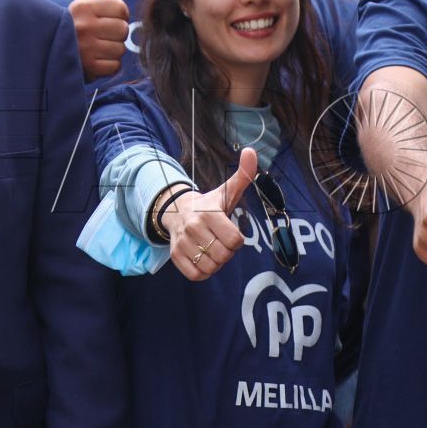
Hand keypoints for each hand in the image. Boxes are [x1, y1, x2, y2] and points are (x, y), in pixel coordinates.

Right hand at [69, 0, 129, 80]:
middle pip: (123, 29)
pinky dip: (108, 66)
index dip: (117, 14)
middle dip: (115, 34)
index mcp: (83, 7)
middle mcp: (83, 26)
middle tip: (100, 36)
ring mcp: (85, 48)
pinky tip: (95, 61)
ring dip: (112, 51)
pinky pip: (114, 66)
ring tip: (96, 48)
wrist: (52, 55)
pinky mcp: (88, 68)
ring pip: (120, 48)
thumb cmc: (74, 25)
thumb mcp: (82, 2)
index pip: (120, 7)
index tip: (105, 19)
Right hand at [157, 148, 256, 280]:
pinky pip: (195, 275)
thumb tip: (251, 152)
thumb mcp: (226, 191)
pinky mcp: (175, 255)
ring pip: (210, 267)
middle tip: (221, 242)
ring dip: (216, 263)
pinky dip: (203, 272)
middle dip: (227, 253)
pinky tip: (203, 260)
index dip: (237, 240)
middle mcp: (193, 227)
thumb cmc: (209, 205)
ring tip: (212, 250)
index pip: (234, 241)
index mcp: (209, 213)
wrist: (177, 212)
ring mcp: (182, 242)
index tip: (231, 233)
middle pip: (223, 256)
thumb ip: (243, 175)